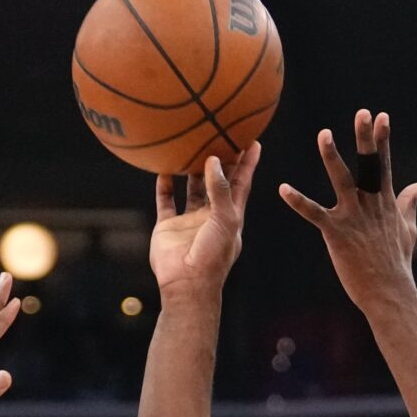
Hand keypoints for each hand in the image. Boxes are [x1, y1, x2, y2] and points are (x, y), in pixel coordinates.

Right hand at [150, 143, 259, 298]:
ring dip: (192, 169)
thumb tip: (213, 159)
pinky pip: (166, 201)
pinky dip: (164, 186)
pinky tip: (163, 168)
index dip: (248, 162)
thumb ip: (219, 189)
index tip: (253, 139)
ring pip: (191, 188)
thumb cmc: (213, 255)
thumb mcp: (225, 219)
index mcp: (231, 215)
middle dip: (221, 159)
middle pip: (217, 181)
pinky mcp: (168, 226)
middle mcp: (211, 215)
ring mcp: (189, 220)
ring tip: (192, 144)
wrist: (187, 283)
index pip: (242, 182)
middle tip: (221, 133)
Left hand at [279, 108, 416, 315]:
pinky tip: (283, 188)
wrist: (389, 291)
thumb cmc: (397, 262)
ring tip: (324, 134)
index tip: (381, 116)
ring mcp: (354, 216)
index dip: (382, 139)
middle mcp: (371, 203)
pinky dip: (298, 201)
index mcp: (386, 200)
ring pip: (342, 180)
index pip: (384, 164)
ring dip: (332, 157)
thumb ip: (410, 203)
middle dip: (366, 138)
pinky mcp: (336, 233)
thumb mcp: (408, 228)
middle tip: (362, 112)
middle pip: (368, 164)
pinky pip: (314, 214)